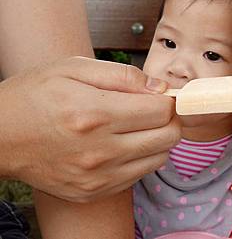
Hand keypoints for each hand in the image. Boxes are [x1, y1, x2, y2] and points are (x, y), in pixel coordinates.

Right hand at [0, 56, 180, 202]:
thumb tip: (160, 87)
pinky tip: (123, 143)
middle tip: (153, 109)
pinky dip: (140, 158)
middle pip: (168, 137)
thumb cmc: (33, 96)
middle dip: (169, 119)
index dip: (168, 99)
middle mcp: (100, 150)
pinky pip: (139, 175)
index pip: (162, 110)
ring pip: (160, 158)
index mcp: (95, 113)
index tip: (160, 95)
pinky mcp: (93, 192)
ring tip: (137, 126)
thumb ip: (123, 75)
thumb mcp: (73, 67)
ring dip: (158, 139)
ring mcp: (97, 176)